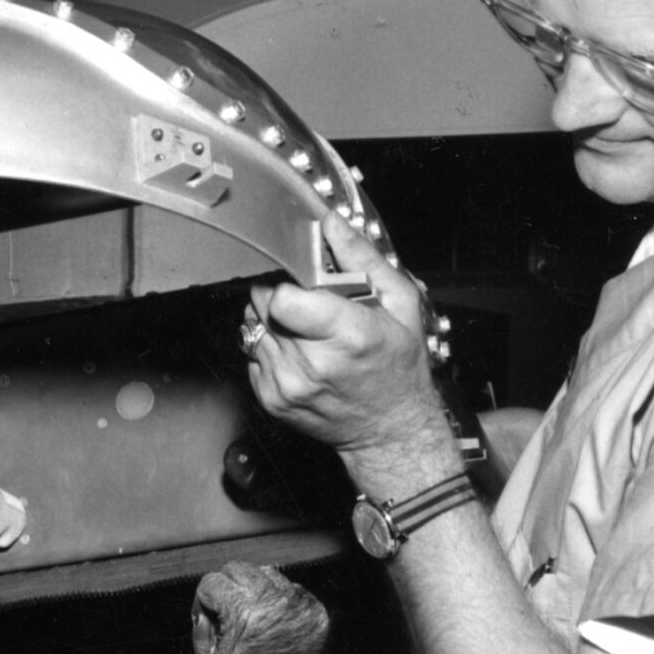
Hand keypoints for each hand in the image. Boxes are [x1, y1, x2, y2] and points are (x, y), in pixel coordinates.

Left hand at [244, 212, 456, 484]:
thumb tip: (331, 223)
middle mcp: (311, 364)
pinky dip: (270, 348)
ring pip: (252, 326)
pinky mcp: (271, 400)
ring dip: (273, 322)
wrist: (389, 430)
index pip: (281, 297)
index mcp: (347, 336)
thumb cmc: (398, 367)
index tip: (303, 281)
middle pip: (262, 305)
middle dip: (280, 295)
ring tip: (307, 332)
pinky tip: (299, 354)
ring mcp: (286, 386)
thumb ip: (363, 259)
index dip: (288, 281)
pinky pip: (252, 354)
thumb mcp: (401, 305)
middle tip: (309, 305)